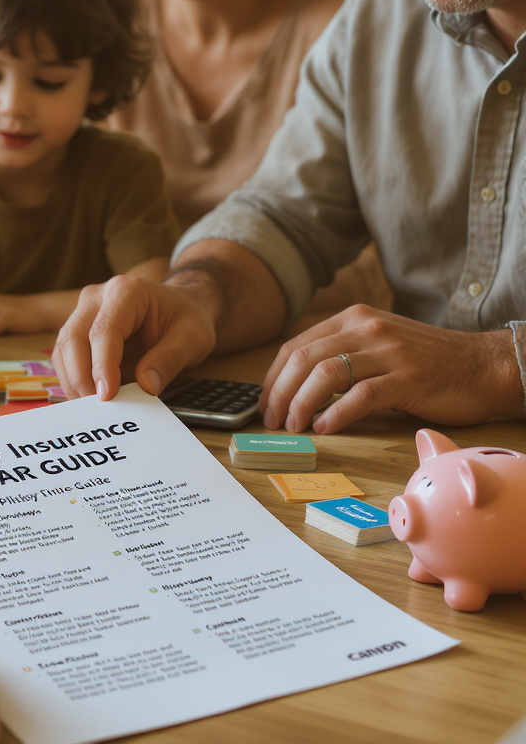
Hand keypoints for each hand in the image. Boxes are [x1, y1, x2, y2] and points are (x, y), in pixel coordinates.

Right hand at [52, 275, 217, 399]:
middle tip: (98, 410)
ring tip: (95, 409)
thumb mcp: (193, 337)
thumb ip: (170, 359)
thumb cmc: (186, 318)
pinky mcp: (78, 329)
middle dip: (81, 378)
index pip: (104, 330)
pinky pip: (65, 357)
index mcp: (126, 291)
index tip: (107, 396)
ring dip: (74, 382)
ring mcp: (84, 312)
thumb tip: (146, 385)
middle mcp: (97, 297)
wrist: (179, 308)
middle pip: (73, 338)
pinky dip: (73, 381)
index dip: (102, 365)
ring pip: (63, 349)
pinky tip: (90, 399)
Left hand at [261, 306, 525, 433]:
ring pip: (326, 374)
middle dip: (279, 393)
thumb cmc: (425, 360)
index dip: (272, 378)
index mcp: (352, 318)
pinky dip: (336, 414)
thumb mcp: (376, 343)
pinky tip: (325, 428)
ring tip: (295, 426)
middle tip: (272, 421)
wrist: (483, 364)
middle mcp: (366, 329)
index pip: (296, 345)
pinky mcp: (408, 379)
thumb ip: (341, 352)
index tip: (264, 403)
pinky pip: (361, 396)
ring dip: (302, 404)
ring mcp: (388, 352)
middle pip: (304, 360)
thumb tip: (295, 383)